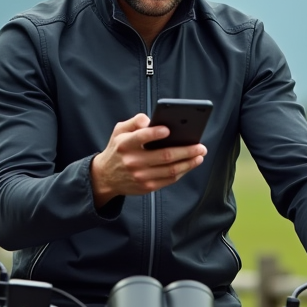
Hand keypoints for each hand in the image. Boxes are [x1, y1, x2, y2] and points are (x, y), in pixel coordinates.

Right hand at [90, 113, 206, 207]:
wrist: (106, 176)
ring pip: (171, 170)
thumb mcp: (119, 131)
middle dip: (186, 150)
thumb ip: (134, 121)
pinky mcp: (147, 186)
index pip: (141, 137)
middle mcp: (133, 161)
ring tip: (199, 155)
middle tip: (200, 146)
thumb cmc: (117, 150)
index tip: (169, 130)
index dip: (155, 133)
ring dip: (189, 163)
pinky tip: (190, 164)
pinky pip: (169, 180)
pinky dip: (182, 172)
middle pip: (164, 156)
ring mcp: (141, 176)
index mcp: (125, 144)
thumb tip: (149, 119)